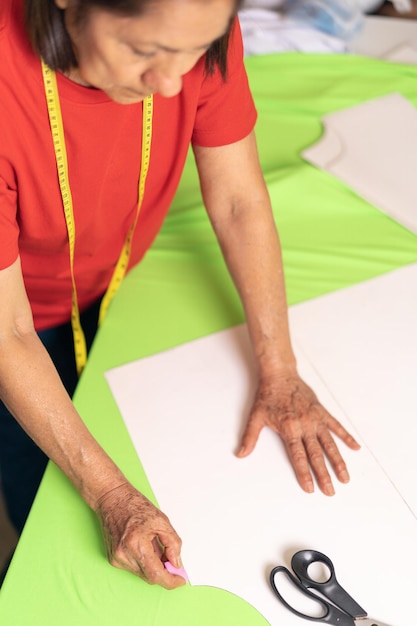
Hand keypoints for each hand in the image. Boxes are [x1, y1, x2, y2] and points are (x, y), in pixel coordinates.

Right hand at [96, 482, 184, 588]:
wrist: (112, 499)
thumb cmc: (134, 505)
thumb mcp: (162, 520)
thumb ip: (173, 544)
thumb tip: (176, 563)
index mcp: (136, 544)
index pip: (156, 575)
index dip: (171, 581)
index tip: (180, 580)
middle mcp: (123, 555)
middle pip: (150, 577)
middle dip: (164, 572)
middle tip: (173, 561)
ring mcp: (116, 559)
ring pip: (142, 574)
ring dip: (153, 567)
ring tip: (155, 545)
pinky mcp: (112, 559)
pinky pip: (134, 568)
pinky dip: (143, 563)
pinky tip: (144, 547)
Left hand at [236, 371, 359, 495]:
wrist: (280, 374)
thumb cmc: (268, 395)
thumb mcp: (256, 416)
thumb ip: (250, 437)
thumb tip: (241, 454)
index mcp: (289, 428)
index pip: (298, 456)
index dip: (304, 473)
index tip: (310, 488)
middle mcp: (305, 425)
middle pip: (316, 455)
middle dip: (323, 475)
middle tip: (330, 491)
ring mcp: (315, 418)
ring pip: (329, 444)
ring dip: (338, 461)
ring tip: (345, 477)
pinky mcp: (321, 411)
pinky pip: (336, 426)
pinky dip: (346, 437)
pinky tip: (355, 448)